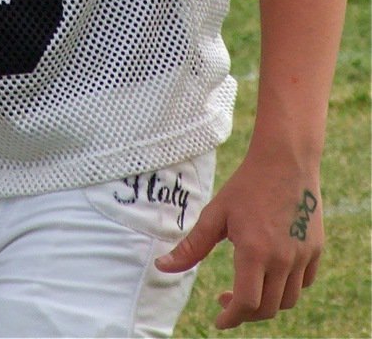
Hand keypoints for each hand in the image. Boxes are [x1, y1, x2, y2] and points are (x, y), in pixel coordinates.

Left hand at [155, 153, 322, 328]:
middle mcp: (282, 259)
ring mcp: (303, 255)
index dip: (231, 317)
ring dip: (267, 302)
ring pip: (288, 300)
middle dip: (245, 312)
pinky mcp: (316, 249)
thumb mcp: (216, 214)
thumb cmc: (247, 184)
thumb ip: (191, 246)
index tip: (219, 318)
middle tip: (228, 299)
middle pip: (267, 308)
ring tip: (249, 286)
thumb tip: (161, 267)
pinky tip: (271, 273)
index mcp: (255, 251)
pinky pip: (304, 282)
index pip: (246, 303)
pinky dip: (287, 287)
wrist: (286, 159)